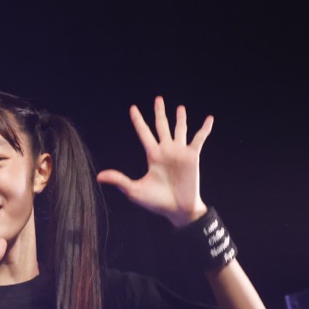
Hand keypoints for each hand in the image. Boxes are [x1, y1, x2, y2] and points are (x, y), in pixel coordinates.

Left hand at [96, 96, 212, 227]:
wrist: (177, 210)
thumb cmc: (156, 202)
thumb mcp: (135, 190)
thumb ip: (119, 180)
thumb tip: (98, 176)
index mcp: (152, 156)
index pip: (144, 133)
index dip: (138, 121)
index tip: (133, 108)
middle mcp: (166, 151)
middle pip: (161, 126)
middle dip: (159, 113)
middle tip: (158, 99)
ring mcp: (180, 152)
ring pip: (180, 129)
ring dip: (180, 119)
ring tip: (179, 107)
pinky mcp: (193, 156)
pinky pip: (199, 139)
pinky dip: (205, 129)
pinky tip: (209, 118)